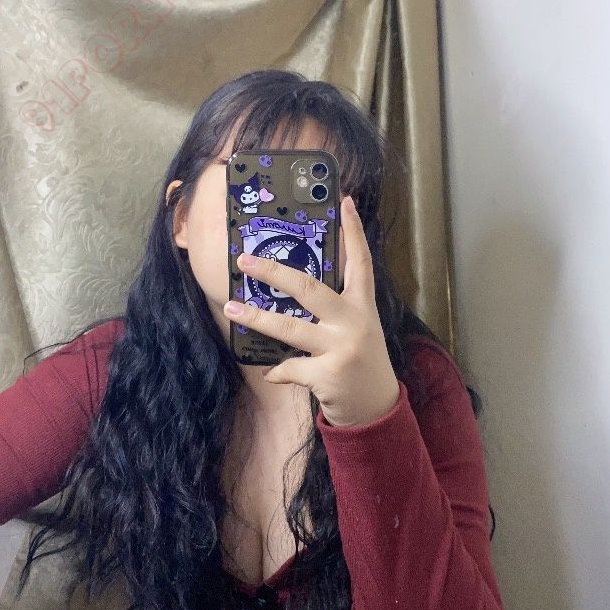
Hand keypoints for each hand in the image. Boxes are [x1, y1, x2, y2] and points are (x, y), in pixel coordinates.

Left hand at [223, 195, 400, 427]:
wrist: (377, 407)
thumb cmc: (360, 360)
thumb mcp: (356, 328)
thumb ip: (332, 308)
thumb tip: (291, 287)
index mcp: (362, 305)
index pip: (360, 261)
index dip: (354, 231)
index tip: (344, 201)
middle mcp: (353, 322)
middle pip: (309, 289)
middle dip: (274, 272)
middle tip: (246, 260)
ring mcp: (340, 348)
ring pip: (289, 328)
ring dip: (257, 317)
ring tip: (232, 308)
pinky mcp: (327, 374)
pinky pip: (289, 367)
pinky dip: (278, 370)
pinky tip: (274, 372)